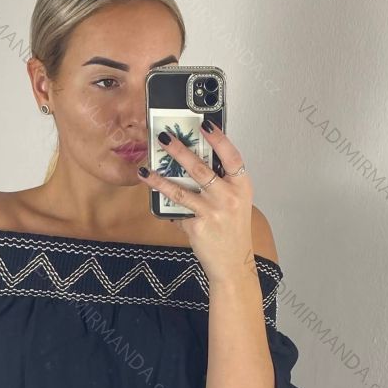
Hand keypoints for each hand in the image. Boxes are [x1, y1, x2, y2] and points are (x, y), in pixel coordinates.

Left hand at [138, 123, 255, 284]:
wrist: (233, 263)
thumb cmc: (233, 230)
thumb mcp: (236, 201)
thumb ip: (221, 182)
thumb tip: (194, 159)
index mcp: (241, 186)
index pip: (231, 156)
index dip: (219, 139)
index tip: (205, 124)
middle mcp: (229, 197)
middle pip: (201, 169)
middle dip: (179, 150)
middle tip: (164, 138)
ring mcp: (212, 212)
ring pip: (182, 190)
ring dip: (161, 178)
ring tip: (146, 169)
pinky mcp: (197, 227)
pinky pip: (177, 211)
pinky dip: (166, 205)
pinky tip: (155, 195)